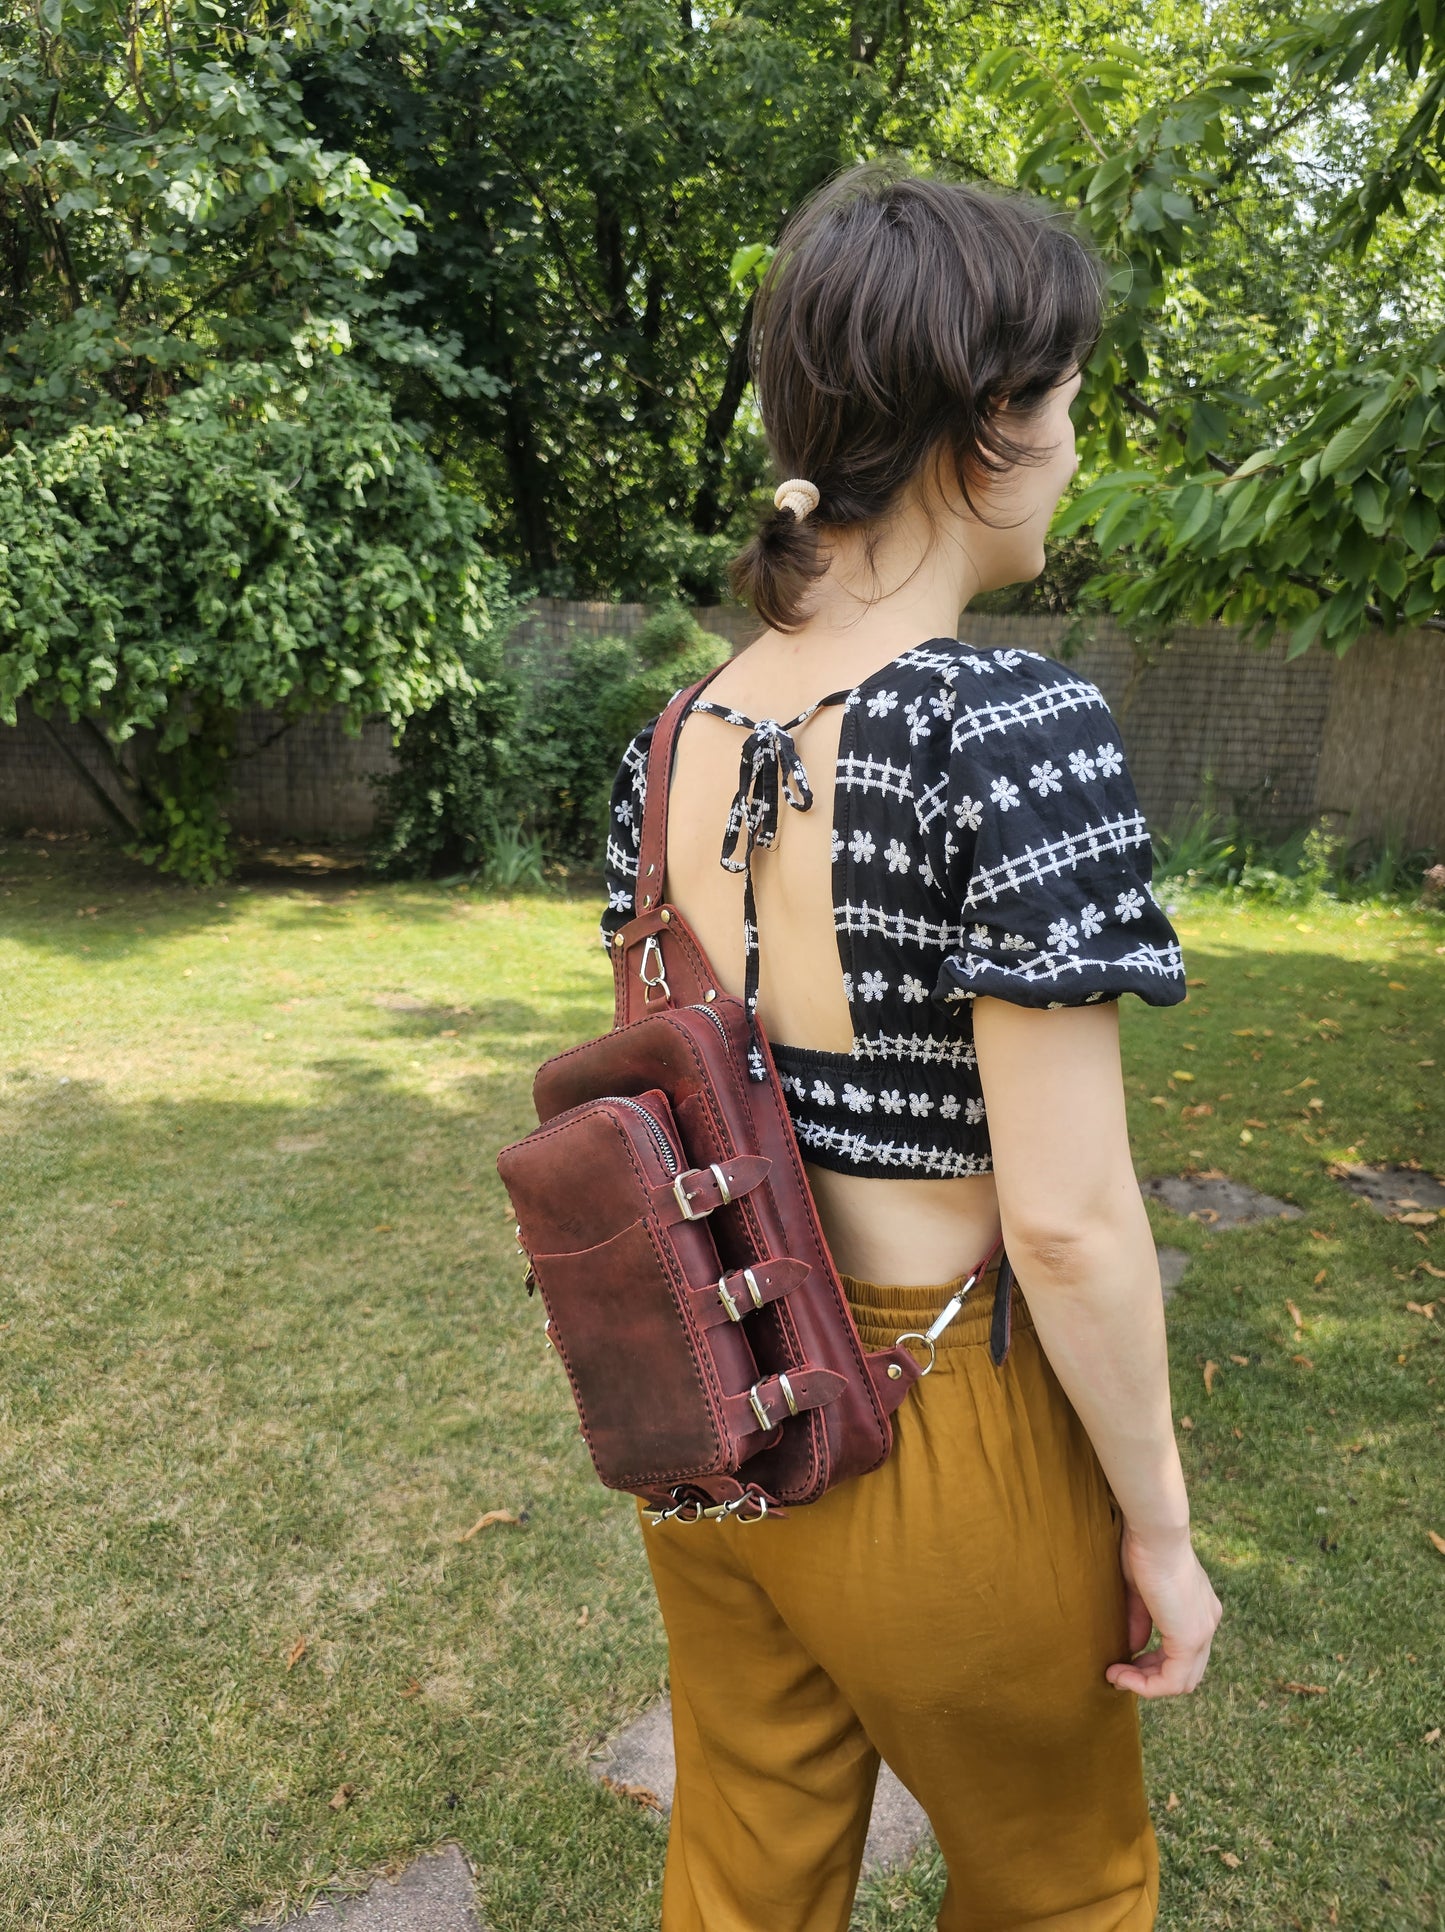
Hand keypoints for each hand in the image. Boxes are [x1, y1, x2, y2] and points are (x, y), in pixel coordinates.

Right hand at [1106, 1523, 1221, 1697]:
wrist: (1155, 1532)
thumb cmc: (1143, 1548)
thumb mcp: (1139, 1589)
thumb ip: (1140, 1620)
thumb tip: (1133, 1648)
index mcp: (1199, 1608)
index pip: (1184, 1651)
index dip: (1154, 1662)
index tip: (1125, 1659)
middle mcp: (1207, 1622)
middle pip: (1186, 1671)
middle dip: (1150, 1677)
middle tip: (1120, 1671)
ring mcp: (1202, 1632)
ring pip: (1182, 1681)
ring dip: (1146, 1684)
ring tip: (1116, 1675)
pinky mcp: (1190, 1639)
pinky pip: (1171, 1680)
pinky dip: (1145, 1685)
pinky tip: (1120, 1674)